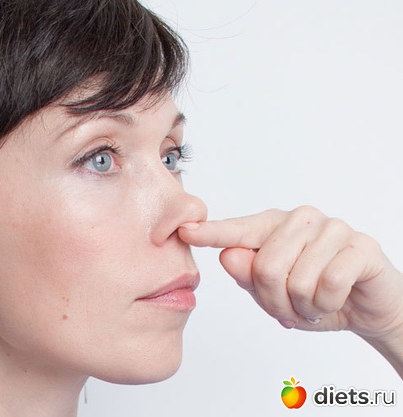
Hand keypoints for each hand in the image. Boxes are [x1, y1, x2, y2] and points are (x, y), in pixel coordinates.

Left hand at [178, 206, 402, 340]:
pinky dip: (326, 306)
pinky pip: (329, 284)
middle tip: (289, 307)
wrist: (364, 306)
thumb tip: (227, 255)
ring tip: (311, 303)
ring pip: (296, 280)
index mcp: (273, 227)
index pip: (236, 230)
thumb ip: (247, 275)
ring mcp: (331, 228)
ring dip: (302, 307)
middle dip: (275, 302)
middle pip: (265, 268)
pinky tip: (332, 300)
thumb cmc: (312, 294)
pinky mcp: (359, 245)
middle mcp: (300, 220)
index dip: (210, 232)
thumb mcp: (272, 293)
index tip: (185, 230)